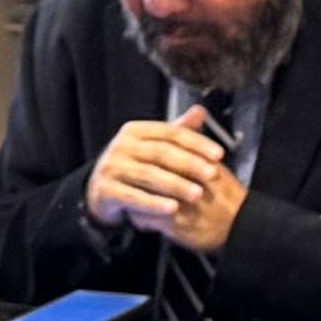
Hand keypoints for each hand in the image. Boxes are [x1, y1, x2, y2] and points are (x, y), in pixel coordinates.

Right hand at [88, 113, 234, 243]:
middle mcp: (121, 146)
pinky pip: (134, 197)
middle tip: (213, 174)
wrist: (100, 191)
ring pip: (149, 175)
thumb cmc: (134, 166)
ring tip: (197, 194)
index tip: (220, 154)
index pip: (171, 133)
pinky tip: (173, 209)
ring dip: (176, 185)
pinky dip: (155, 204)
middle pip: (161, 153)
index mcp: (135, 131)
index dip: (197, 143)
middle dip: (190, 164)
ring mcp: (111, 168)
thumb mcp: (153, 147)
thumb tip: (201, 111)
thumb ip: (177, 132)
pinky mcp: (106, 190)